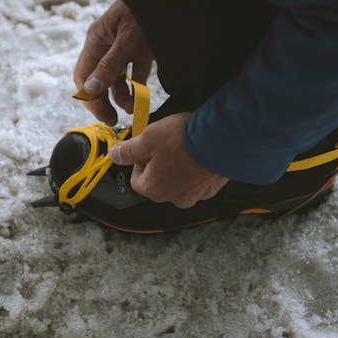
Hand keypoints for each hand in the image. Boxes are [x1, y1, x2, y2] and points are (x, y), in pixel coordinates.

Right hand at [74, 0, 152, 125]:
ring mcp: (124, 49)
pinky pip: (135, 75)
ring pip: (117, 80)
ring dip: (121, 97)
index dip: (89, 96)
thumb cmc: (145, 10)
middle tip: (113, 121)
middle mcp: (107, 46)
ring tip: (132, 109)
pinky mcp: (142, 51)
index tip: (100, 113)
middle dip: (104, 102)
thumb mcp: (127, 40)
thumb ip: (109, 66)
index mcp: (96, 40)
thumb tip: (90, 89)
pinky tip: (141, 100)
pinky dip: (137, 88)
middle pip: (98, 80)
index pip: (84, 74)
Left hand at [109, 113, 228, 207]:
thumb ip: (128, 150)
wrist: (222, 139)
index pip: (136, 181)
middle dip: (159, 165)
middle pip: (158, 183)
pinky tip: (198, 154)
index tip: (145, 149)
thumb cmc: (184, 139)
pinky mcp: (212, 189)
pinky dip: (196, 170)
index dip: (138, 163)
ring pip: (179, 183)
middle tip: (166, 145)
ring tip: (184, 148)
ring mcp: (195, 196)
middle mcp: (174, 198)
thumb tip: (115, 156)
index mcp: (154, 189)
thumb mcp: (148, 139)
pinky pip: (198, 181)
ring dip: (178, 168)